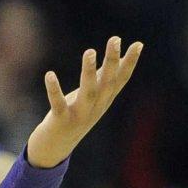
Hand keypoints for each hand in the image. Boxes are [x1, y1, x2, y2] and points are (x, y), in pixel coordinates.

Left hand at [27, 36, 142, 167]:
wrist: (54, 148)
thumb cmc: (73, 117)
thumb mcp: (90, 98)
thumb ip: (101, 80)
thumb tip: (113, 59)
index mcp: (104, 101)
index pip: (121, 80)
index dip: (130, 63)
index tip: (138, 44)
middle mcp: (96, 108)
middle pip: (108, 83)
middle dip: (112, 61)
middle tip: (115, 39)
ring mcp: (80, 116)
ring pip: (88, 92)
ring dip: (89, 72)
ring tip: (90, 51)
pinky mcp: (60, 121)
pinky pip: (58, 104)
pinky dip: (54, 90)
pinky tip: (49, 74)